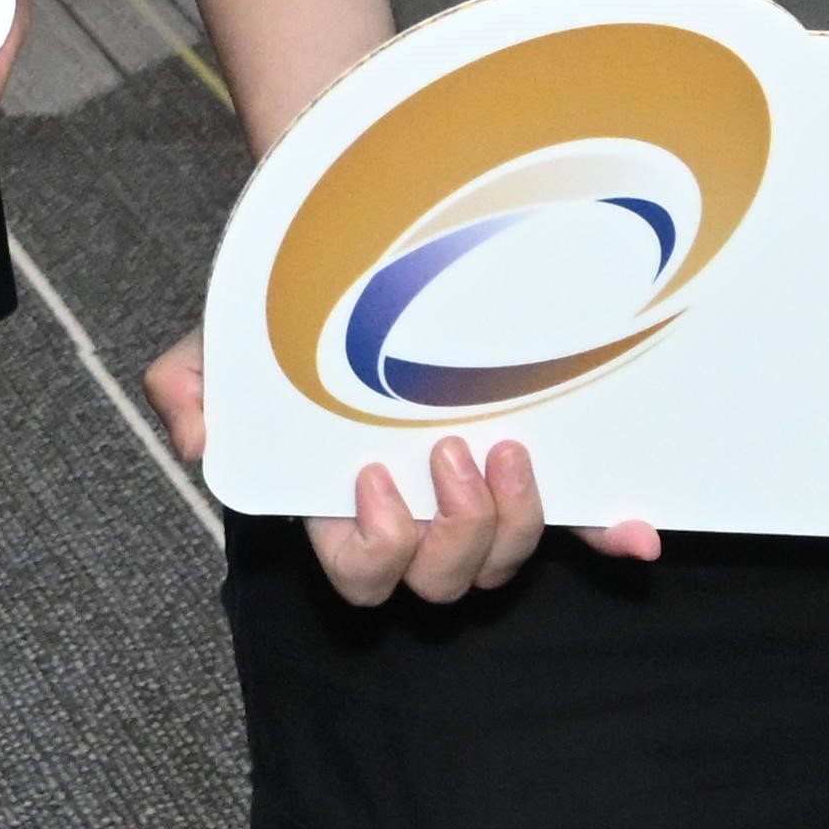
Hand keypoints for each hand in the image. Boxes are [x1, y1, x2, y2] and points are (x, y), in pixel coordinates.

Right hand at [153, 333, 655, 599]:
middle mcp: (417, 509)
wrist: (356, 247)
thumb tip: (197, 434)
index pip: (362, 573)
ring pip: (501, 562)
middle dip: (453, 535)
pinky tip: (637, 532)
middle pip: (439, 580)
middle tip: (452, 453)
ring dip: (513, 525)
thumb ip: (191, 384)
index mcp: (345, 501)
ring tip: (508, 448)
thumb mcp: (229, 337)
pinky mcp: (534, 466)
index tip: (376, 477)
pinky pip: (582, 525)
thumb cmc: (289, 308)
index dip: (377, 546)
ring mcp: (478, 492)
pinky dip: (609, 536)